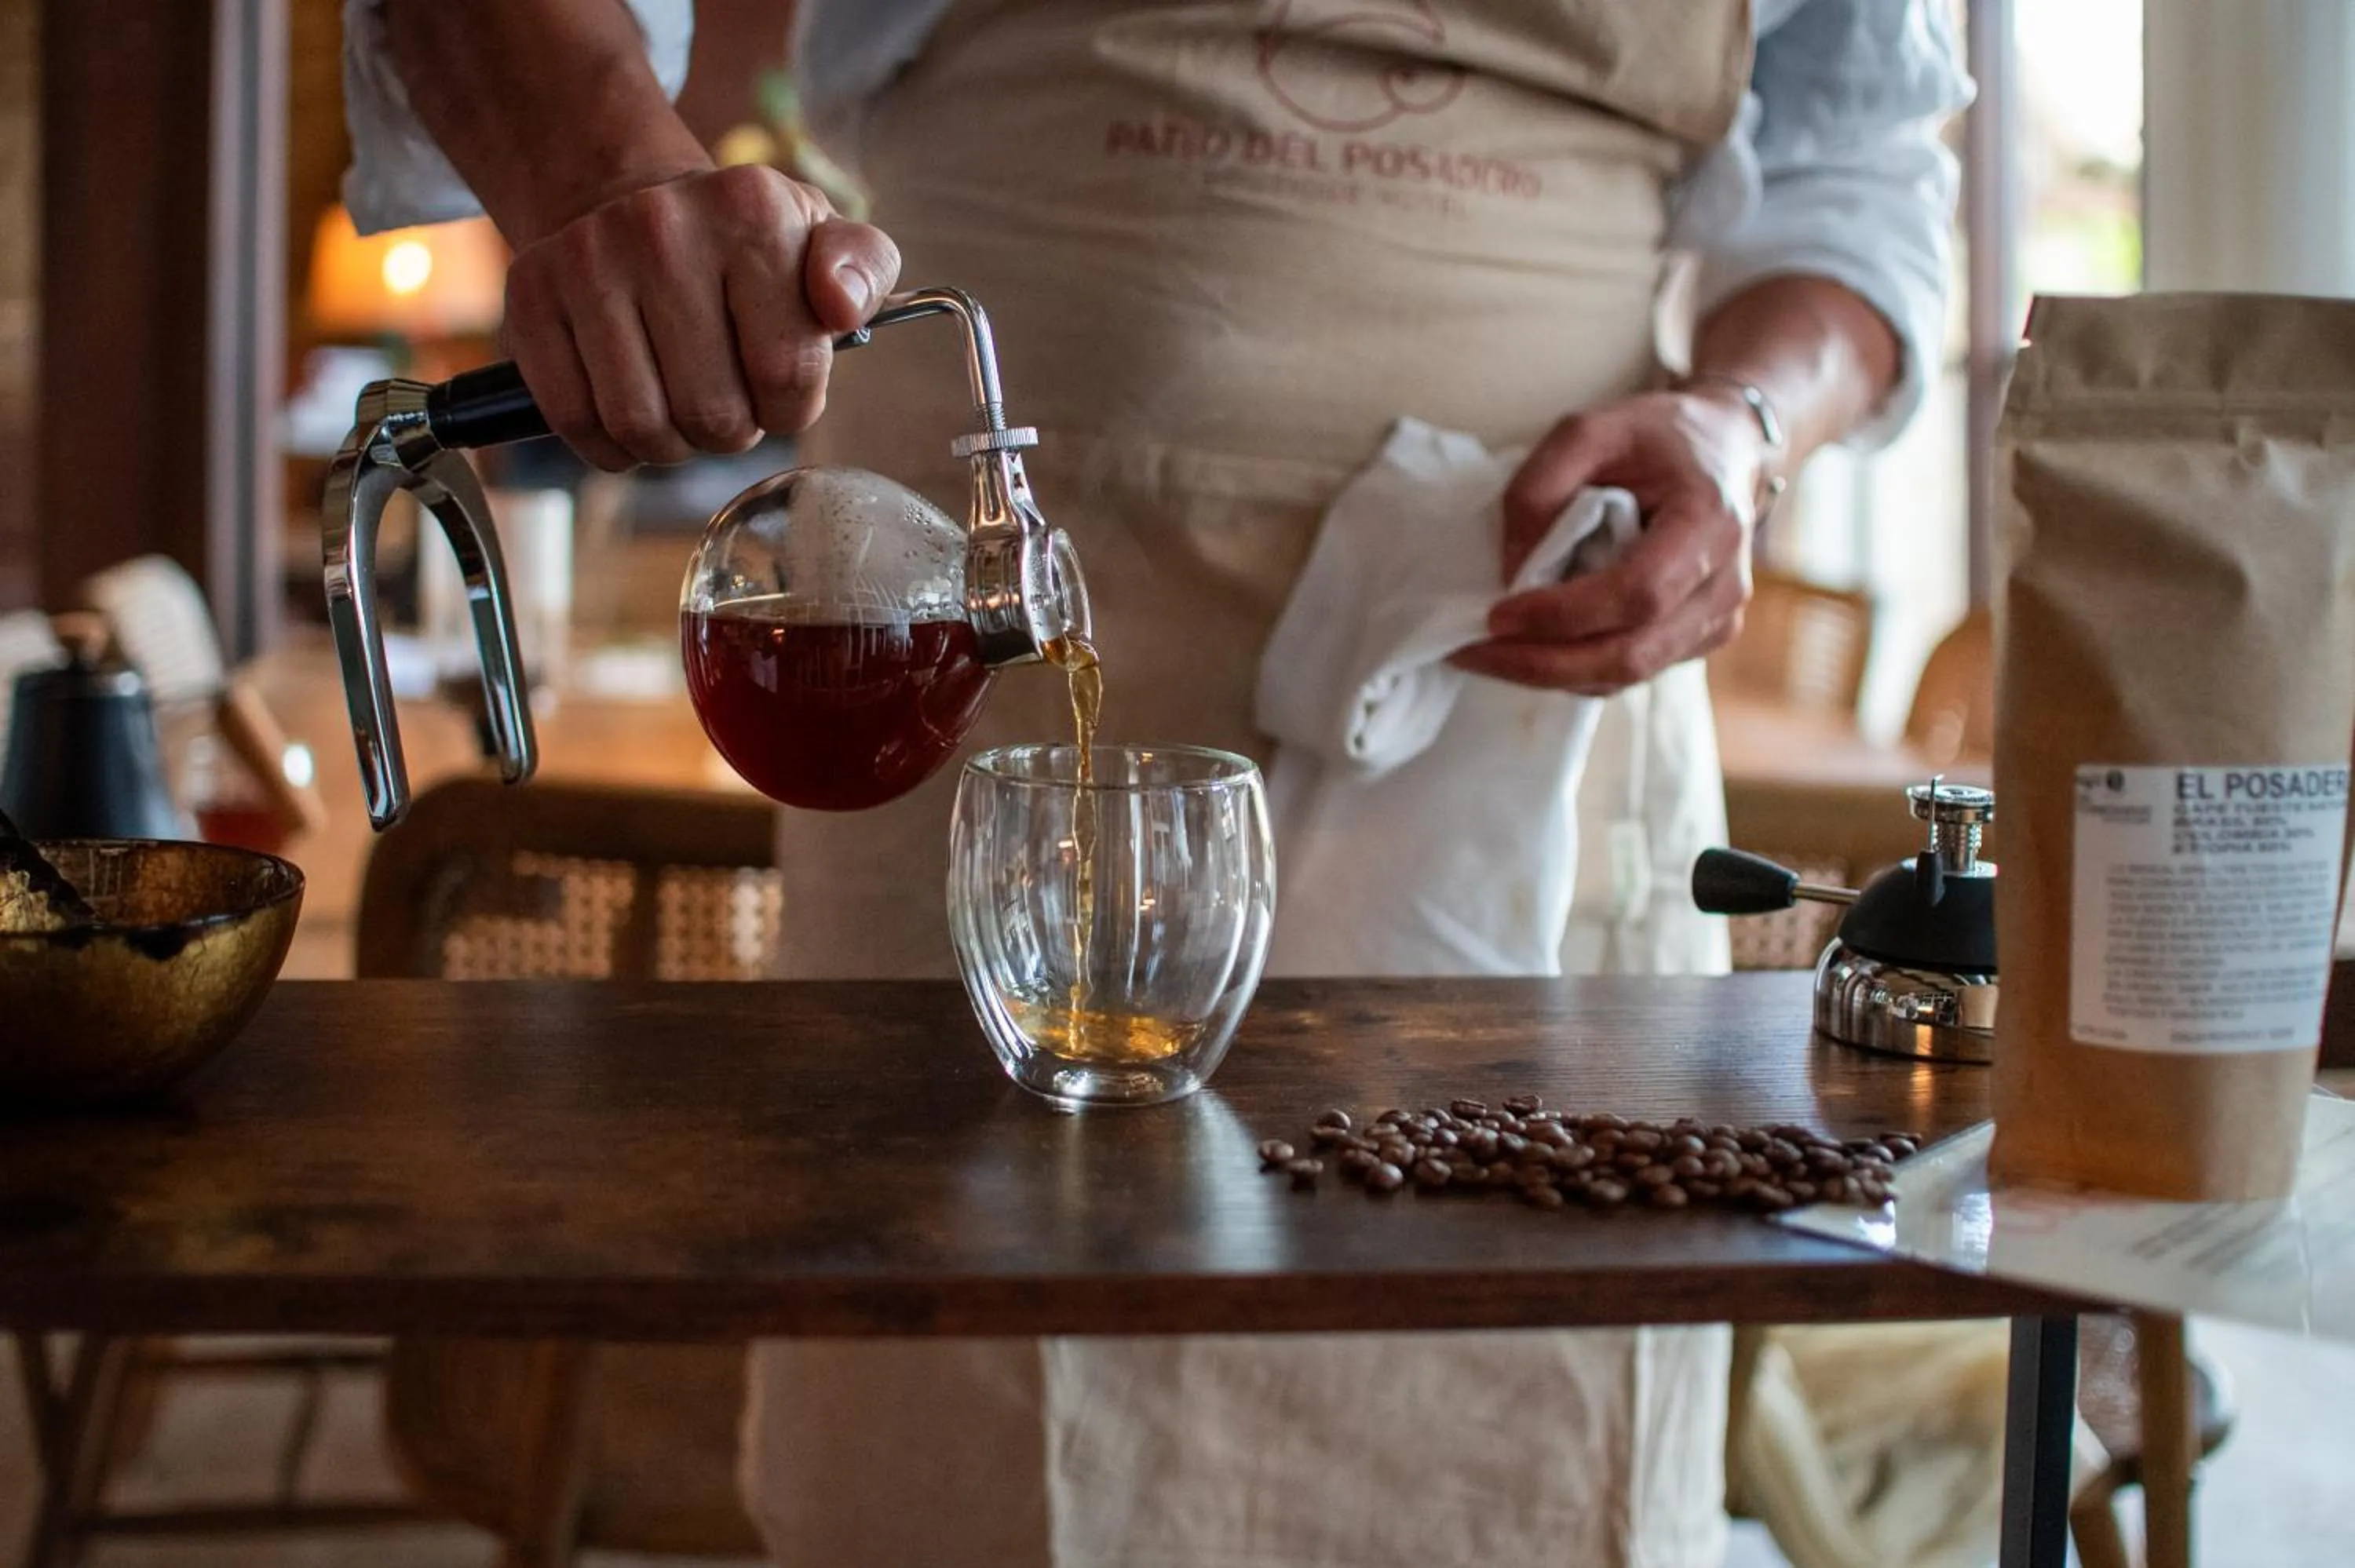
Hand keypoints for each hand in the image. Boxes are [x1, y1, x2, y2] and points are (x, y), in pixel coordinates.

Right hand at [500, 164, 900, 470]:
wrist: (631, 202)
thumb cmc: (743, 246)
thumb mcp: (820, 239)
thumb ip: (862, 271)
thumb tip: (841, 306)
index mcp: (751, 211)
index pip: (788, 374)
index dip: (791, 407)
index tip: (781, 386)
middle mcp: (662, 227)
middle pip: (713, 413)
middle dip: (733, 429)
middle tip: (729, 395)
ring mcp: (586, 261)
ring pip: (642, 427)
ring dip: (674, 443)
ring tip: (683, 403)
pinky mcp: (530, 299)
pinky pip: (578, 424)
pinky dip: (613, 445)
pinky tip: (633, 404)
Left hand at [1450, 387, 1773, 695]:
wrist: (1728, 450)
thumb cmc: (1658, 437)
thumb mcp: (1589, 430)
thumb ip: (1540, 487)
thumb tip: (1511, 570)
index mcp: (1709, 523)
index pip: (1637, 593)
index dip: (1563, 615)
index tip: (1497, 615)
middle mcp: (1724, 584)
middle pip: (1630, 655)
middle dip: (1542, 664)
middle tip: (1474, 653)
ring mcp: (1718, 620)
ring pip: (1626, 676)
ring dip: (1549, 674)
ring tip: (1488, 654)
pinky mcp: (1699, 640)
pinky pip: (1629, 674)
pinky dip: (1573, 670)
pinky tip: (1530, 649)